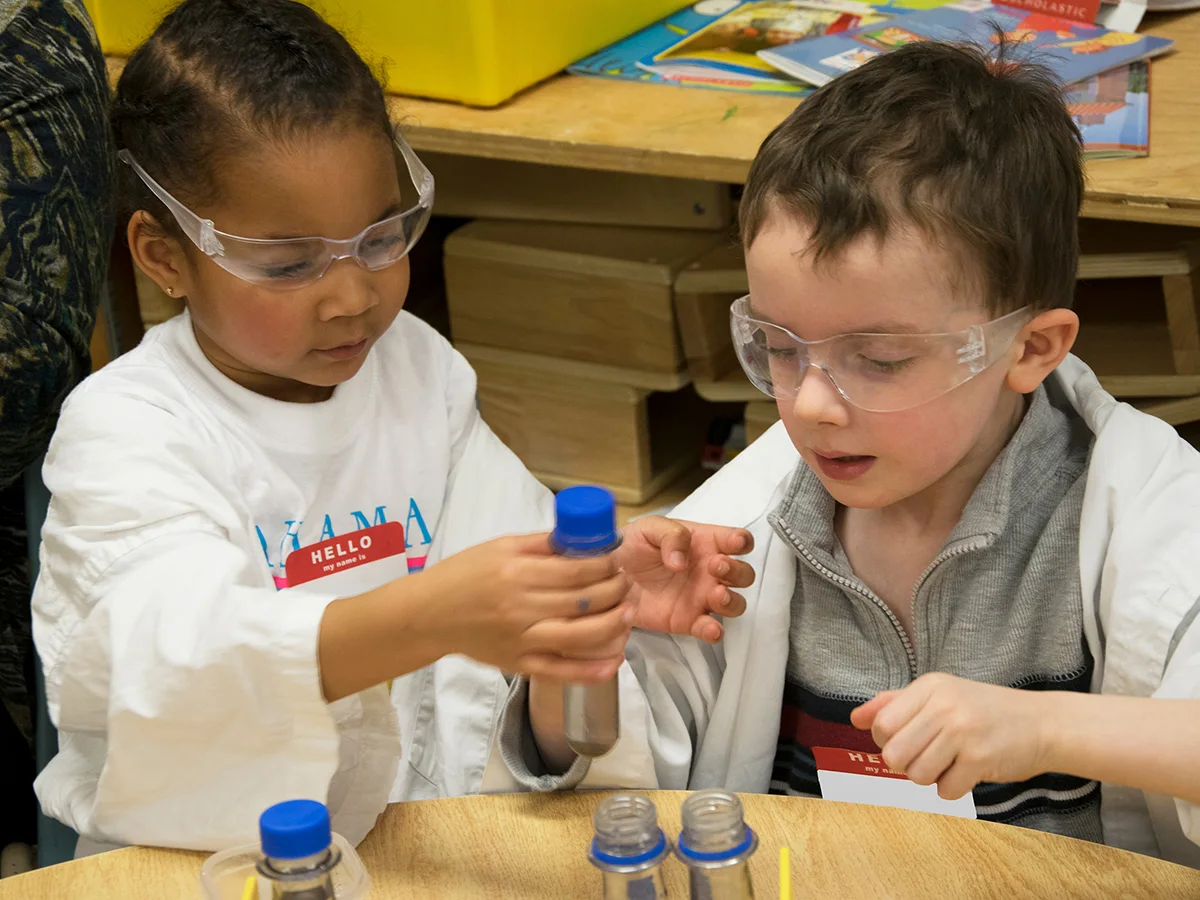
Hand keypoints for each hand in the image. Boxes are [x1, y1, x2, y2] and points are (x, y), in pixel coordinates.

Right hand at [421, 533, 631, 682]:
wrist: (427, 615)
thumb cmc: (463, 575)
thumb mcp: (500, 547)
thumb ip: (542, 544)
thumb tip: (584, 536)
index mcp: (518, 574)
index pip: (577, 570)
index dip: (606, 565)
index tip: (618, 560)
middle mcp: (522, 608)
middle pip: (584, 601)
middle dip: (616, 591)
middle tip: (628, 583)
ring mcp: (522, 640)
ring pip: (580, 637)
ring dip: (614, 625)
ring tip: (629, 613)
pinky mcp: (519, 664)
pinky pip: (561, 671)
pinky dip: (591, 670)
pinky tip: (614, 662)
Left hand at [617, 517, 754, 642]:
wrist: (606, 578)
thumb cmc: (630, 547)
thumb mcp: (648, 528)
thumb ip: (671, 535)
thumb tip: (682, 560)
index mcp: (704, 542)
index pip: (737, 540)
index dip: (742, 541)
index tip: (734, 543)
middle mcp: (709, 571)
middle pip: (743, 574)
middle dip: (737, 570)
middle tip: (715, 566)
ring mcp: (702, 597)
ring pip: (735, 603)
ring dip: (732, 600)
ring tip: (716, 595)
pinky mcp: (689, 621)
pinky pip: (711, 630)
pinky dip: (715, 631)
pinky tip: (710, 628)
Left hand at [850, 673, 1052, 798]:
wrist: (1043, 723)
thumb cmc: (984, 712)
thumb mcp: (940, 695)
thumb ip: (896, 704)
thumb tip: (855, 718)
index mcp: (929, 687)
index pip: (882, 724)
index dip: (887, 742)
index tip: (907, 741)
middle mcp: (943, 705)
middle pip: (894, 754)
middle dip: (905, 766)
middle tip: (927, 758)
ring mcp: (962, 732)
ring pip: (917, 775)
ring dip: (930, 779)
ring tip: (948, 764)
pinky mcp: (981, 758)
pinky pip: (946, 790)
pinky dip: (953, 789)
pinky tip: (968, 773)